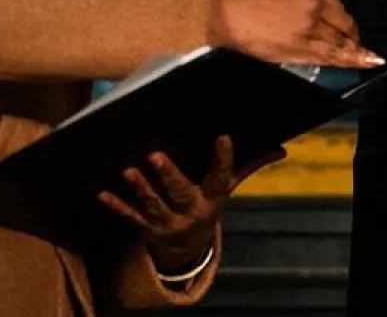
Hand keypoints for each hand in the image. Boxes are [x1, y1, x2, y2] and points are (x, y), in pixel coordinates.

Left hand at [99, 135, 266, 274]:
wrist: (186, 248)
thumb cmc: (208, 203)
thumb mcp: (229, 188)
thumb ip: (250, 166)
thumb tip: (282, 150)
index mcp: (213, 198)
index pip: (221, 177)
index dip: (223, 158)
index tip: (223, 137)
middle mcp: (190, 211)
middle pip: (180, 193)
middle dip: (168, 176)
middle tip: (155, 156)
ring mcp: (166, 221)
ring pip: (153, 206)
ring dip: (141, 189)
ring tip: (129, 171)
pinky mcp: (146, 228)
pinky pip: (130, 217)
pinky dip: (117, 206)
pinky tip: (104, 194)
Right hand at [208, 0, 383, 68]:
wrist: (226, 13)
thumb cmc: (247, 4)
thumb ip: (306, 6)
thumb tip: (322, 24)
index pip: (339, 7)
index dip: (348, 22)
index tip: (353, 29)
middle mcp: (313, 5)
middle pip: (344, 24)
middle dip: (353, 37)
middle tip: (360, 47)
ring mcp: (308, 26)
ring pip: (340, 43)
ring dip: (356, 52)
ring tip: (369, 59)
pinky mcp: (300, 46)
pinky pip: (329, 56)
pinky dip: (348, 60)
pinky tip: (362, 61)